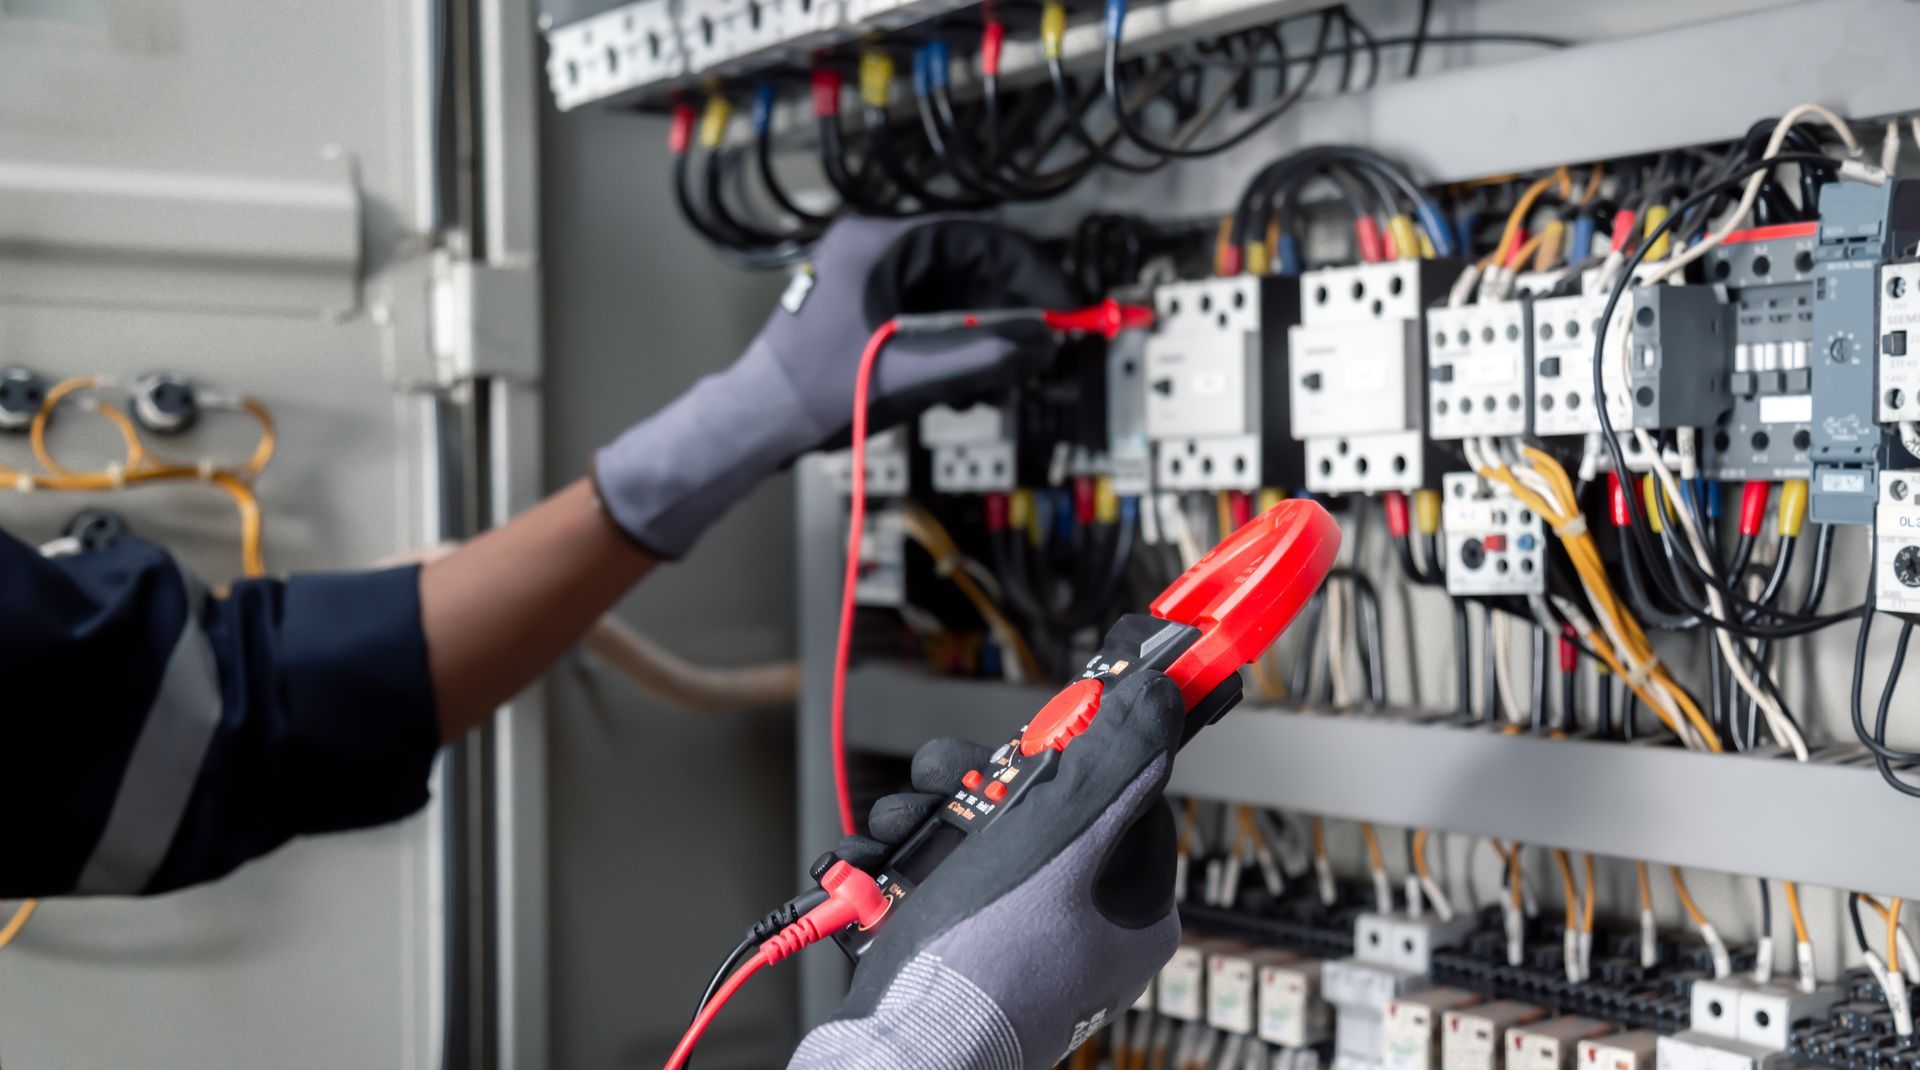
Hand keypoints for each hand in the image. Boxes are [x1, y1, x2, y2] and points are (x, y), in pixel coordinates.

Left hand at [592, 215, 1073, 558]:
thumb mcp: (910, 374)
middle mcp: (868, 249)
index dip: (1026, 271)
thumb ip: (981, 357)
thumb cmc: (810, 392)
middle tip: (1037, 345)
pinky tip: (966, 379)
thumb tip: (1038, 346)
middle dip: (1004, 310)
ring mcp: (865, 277)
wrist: (760, 422)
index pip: (973, 237)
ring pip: (948, 291)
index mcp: (874, 244)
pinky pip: (926, 311)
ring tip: (999, 374)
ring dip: (981, 332)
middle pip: (964, 264)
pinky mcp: (865, 305)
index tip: (1059, 301)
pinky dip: (953, 341)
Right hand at [791, 671, 1185, 1069]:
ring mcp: (1016, 946)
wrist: (897, 1060)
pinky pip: (931, 887)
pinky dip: (894, 869)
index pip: (1119, 796)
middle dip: (968, 786)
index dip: (1069, 752)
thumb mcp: (1056, 839)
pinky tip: (869, 870)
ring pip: (974, 844)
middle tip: (939, 782)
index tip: (1029, 736)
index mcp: (1130, 910)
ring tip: (894, 834)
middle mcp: (1080, 930)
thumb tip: (1162, 698)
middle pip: (1034, 813)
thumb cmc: (984, 969)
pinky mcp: (957, 957)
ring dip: (919, 823)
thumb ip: (1111, 762)